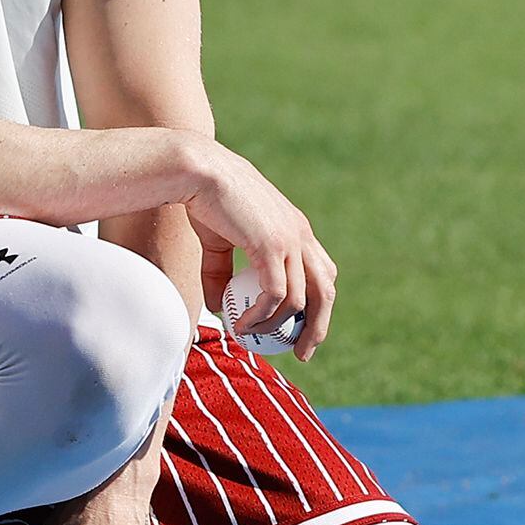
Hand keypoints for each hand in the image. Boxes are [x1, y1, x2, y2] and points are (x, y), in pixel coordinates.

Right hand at [182, 137, 335, 361]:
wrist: (197, 172)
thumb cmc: (204, 200)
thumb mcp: (216, 242)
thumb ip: (220, 273)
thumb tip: (220, 307)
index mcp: (295, 229)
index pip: (322, 273)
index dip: (318, 305)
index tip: (301, 329)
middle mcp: (301, 235)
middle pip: (327, 292)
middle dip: (318, 327)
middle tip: (303, 353)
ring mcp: (290, 240)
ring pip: (301, 300)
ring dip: (278, 327)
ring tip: (254, 338)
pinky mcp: (272, 245)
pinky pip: (275, 295)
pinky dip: (261, 316)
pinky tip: (241, 324)